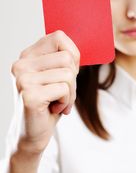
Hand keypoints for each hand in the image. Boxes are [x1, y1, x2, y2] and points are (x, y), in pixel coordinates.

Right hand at [11, 30, 79, 153]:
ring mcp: (23, 79)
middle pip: (67, 58)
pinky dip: (65, 102)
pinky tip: (52, 109)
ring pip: (68, 74)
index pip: (59, 36)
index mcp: (28, 56)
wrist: (32, 135)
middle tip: (61, 93)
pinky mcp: (29, 94)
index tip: (67, 72)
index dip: (72, 55)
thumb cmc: (47, 104)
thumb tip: (77, 51)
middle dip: (72, 79)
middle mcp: (21, 64)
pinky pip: (64, 89)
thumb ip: (63, 59)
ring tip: (57, 102)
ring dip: (70, 93)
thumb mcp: (56, 76)